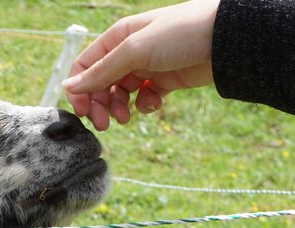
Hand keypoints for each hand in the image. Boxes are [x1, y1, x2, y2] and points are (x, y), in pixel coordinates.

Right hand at [63, 0, 218, 129]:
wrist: (226, 40)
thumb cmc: (180, 34)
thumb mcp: (134, 50)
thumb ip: (101, 71)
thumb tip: (68, 87)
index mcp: (117, 38)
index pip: (85, 66)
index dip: (80, 90)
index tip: (83, 111)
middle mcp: (128, 52)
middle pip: (100, 84)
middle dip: (99, 105)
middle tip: (104, 125)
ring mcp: (147, 67)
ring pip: (120, 94)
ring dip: (119, 109)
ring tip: (126, 118)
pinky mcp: (164, 81)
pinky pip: (143, 98)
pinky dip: (144, 105)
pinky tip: (154, 104)